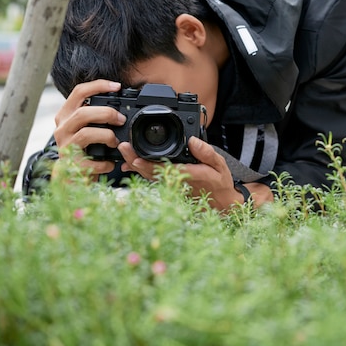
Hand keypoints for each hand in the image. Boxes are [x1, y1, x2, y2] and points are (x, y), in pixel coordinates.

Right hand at [53, 79, 125, 175]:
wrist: (71, 176)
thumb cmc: (84, 147)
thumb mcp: (86, 126)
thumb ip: (96, 115)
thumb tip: (122, 105)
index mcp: (66, 115)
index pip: (79, 92)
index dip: (98, 86)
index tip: (117, 86)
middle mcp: (62, 129)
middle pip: (83, 113)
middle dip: (107, 113)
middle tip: (121, 119)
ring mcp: (65, 147)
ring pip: (86, 134)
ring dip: (107, 136)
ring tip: (115, 142)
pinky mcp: (72, 165)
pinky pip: (92, 161)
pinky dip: (105, 162)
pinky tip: (110, 162)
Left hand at [119, 136, 240, 209]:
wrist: (221, 204)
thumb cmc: (220, 184)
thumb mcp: (219, 165)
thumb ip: (206, 152)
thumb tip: (192, 140)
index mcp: (189, 174)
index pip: (165, 169)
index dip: (148, 164)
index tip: (135, 157)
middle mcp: (176, 182)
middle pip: (151, 172)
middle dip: (135, 161)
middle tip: (123, 148)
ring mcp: (171, 187)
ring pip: (149, 176)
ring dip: (135, 166)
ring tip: (124, 153)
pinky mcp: (170, 188)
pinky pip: (153, 179)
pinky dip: (142, 170)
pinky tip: (132, 163)